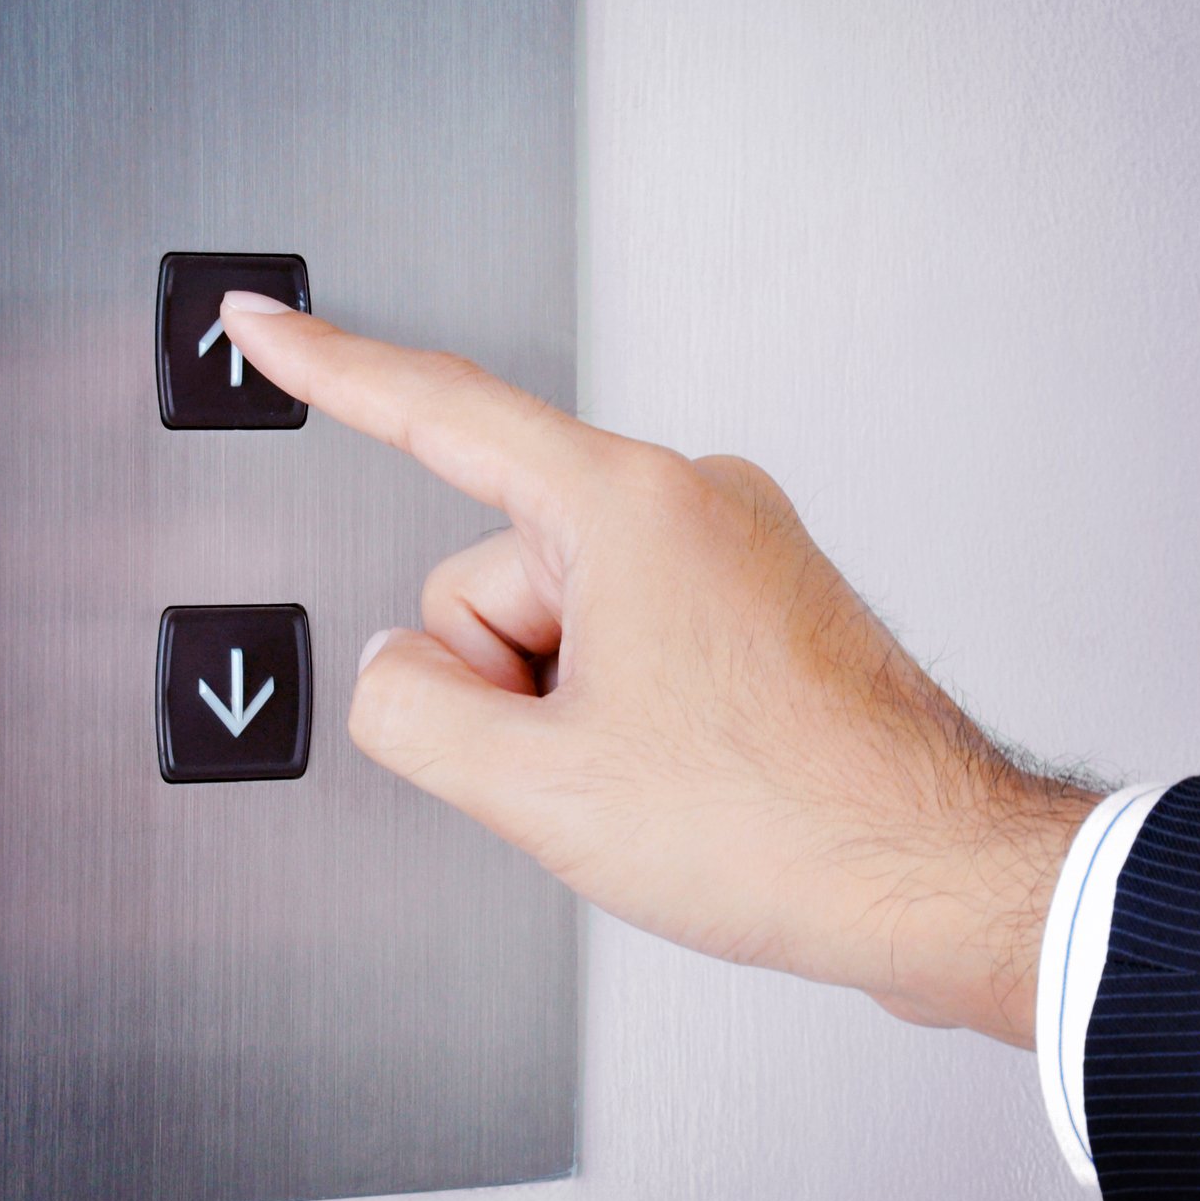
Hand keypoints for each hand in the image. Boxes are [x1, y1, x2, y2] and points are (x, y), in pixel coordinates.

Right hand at [220, 291, 1096, 1045]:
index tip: (262, 324)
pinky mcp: (760, 605)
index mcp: (630, 505)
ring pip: (563, 618)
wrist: (937, 877)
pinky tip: (687, 772)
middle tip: (594, 764)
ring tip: (660, 776)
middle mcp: (692, 502)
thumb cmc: (791, 821)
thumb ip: (409, 709)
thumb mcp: (538, 786)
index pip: (439, 411)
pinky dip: (624, 711)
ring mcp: (736, 551)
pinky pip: (630, 641)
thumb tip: (397, 669)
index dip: (328, 366)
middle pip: (496, 572)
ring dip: (571, 709)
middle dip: (509, 681)